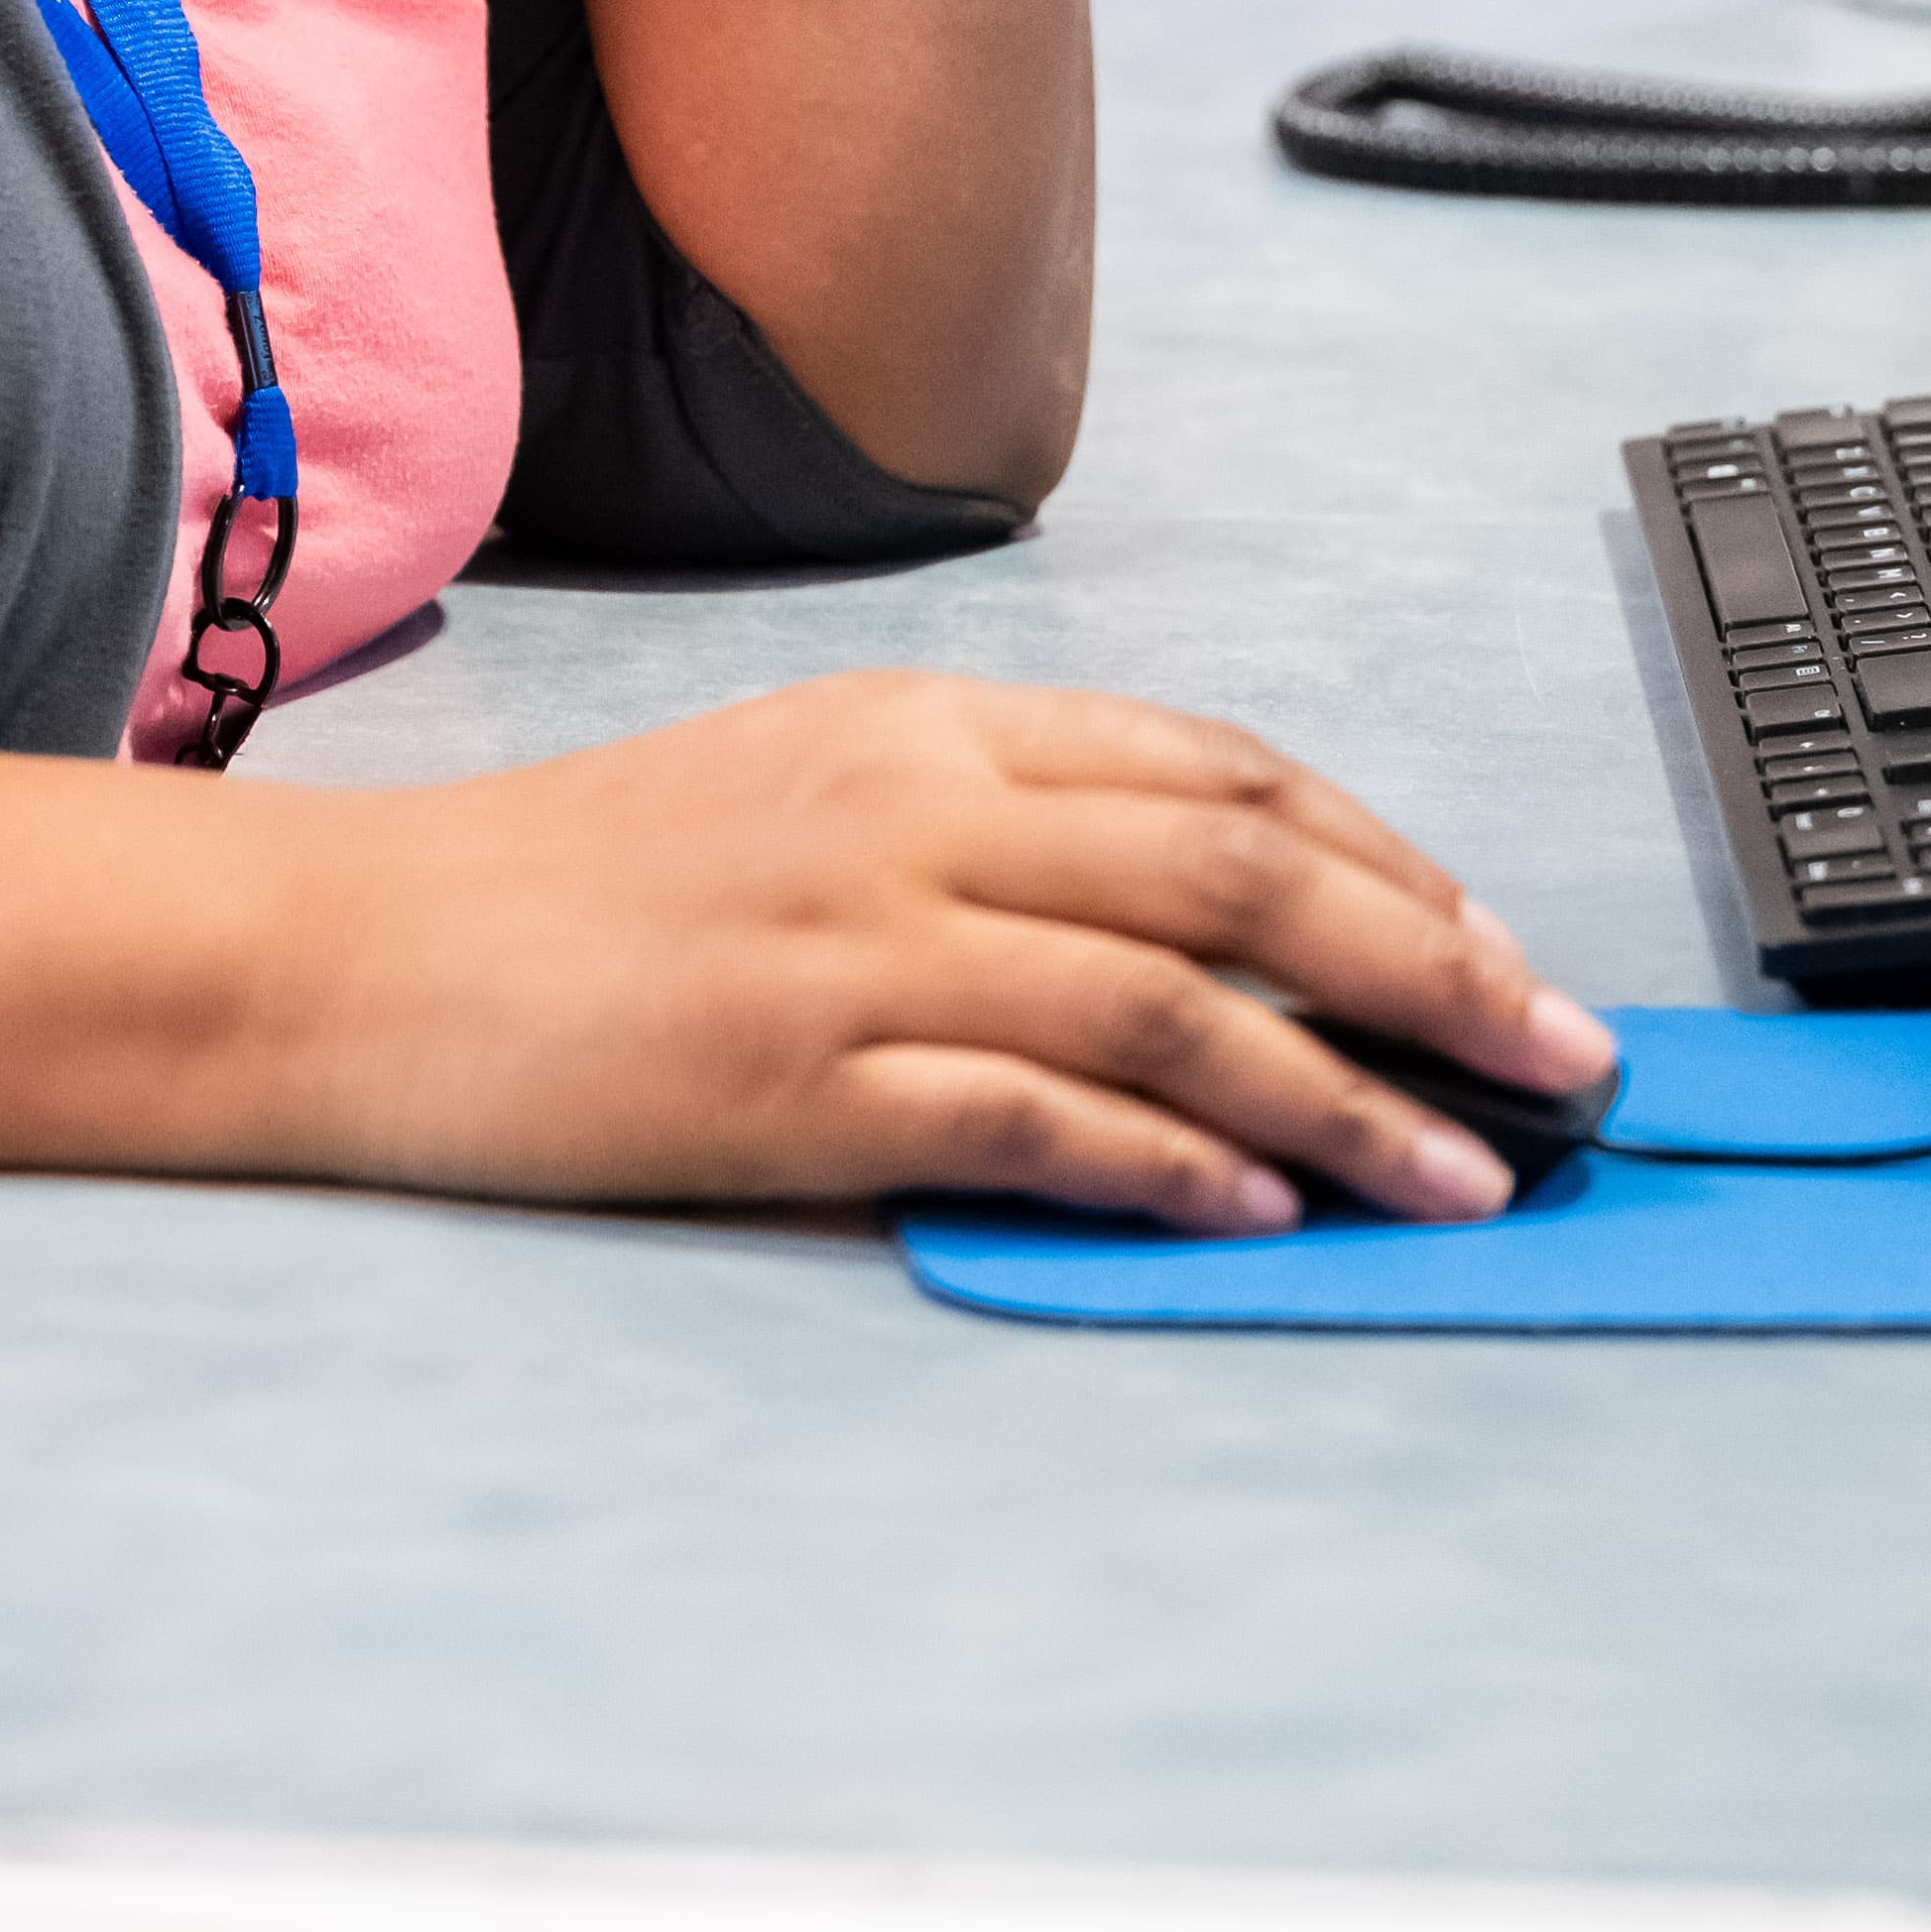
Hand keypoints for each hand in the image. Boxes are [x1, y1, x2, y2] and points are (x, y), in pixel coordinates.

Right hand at [235, 672, 1608, 1232]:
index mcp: (929, 723)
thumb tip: (1199, 912)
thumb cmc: (586, 886)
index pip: (1222, 772)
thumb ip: (989, 820)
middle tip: (1567, 1058)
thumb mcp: (803, 783)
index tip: (1493, 940)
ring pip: (1175, 1004)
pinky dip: (1171, 1162)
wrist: (363, 953)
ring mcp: (858, 943)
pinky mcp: (799, 1079)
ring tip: (1471, 1172)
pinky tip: (1266, 1209)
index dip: (1390, 855)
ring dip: (1352, 1096)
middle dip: (1439, 968)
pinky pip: (1032, 1117)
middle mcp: (916, 812)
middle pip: (1244, 878)